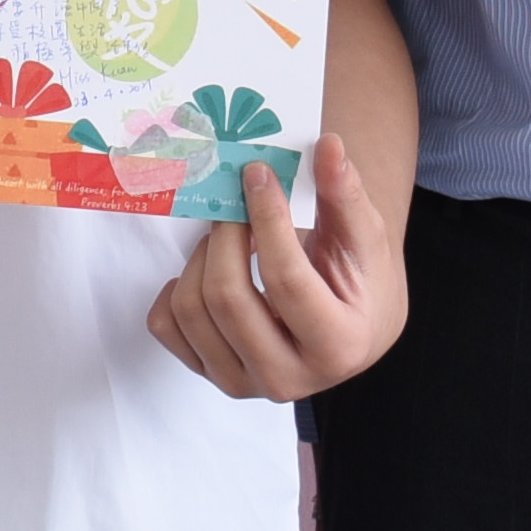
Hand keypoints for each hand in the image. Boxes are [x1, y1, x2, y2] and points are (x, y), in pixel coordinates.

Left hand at [142, 134, 404, 403]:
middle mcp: (289, 379)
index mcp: (338, 346)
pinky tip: (207, 272)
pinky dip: (175, 289)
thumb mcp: (365, 238)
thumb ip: (346, 194)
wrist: (353, 328)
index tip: (256, 175)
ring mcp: (244, 384)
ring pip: (191, 311)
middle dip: (224, 237)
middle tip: (234, 206)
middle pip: (228, 299)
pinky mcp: (211, 375)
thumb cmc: (361, 281)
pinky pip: (166, 326)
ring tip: (229, 238)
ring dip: (201, 258)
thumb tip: (329, 146)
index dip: (266, 220)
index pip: (286, 280)